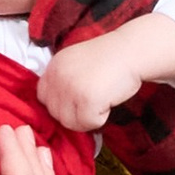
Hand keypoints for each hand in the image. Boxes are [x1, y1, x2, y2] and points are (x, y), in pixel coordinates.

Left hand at [39, 12, 174, 134]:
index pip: (43, 97)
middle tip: (94, 99)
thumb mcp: (76, 62)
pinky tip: (108, 100)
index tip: (77, 100)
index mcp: (54, 66)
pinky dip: (101, 118)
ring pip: (69, 123)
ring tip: (102, 98)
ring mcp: (71, 88)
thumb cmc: (110, 58)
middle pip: (55, 113)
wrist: (132, 51)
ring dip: (87, 117)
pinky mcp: (86, 99)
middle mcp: (57, 76)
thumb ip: (63, 81)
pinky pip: (88, 123)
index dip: (60, 104)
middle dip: (75, 113)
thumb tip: (59, 111)